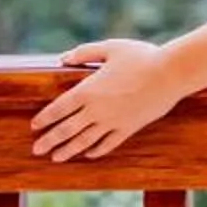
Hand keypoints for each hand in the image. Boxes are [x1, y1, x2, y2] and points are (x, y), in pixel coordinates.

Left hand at [31, 39, 189, 161]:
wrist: (171, 73)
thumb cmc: (142, 56)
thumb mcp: (111, 48)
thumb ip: (85, 53)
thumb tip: (63, 58)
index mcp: (89, 90)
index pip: (59, 108)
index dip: (45, 118)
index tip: (34, 126)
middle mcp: (97, 110)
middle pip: (67, 130)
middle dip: (50, 140)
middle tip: (36, 150)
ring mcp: (113, 121)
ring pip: (84, 141)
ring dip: (68, 150)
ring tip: (56, 158)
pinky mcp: (128, 128)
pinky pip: (108, 144)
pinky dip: (96, 151)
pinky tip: (89, 154)